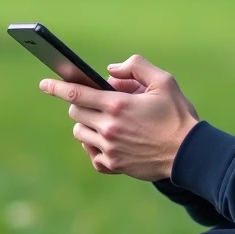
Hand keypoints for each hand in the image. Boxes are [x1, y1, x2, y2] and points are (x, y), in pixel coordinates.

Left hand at [40, 55, 198, 181]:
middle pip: (76, 112)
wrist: (190, 154)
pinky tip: (108, 141)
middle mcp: (109, 128)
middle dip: (82, 103)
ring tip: (107, 121)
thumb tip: (109, 71)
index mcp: (118, 105)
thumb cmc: (178, 115)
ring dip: (87, 124)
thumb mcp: (163, 81)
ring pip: (80, 133)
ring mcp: (109, 149)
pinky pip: (91, 154)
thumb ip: (135, 67)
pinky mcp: (114, 166)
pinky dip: (94, 146)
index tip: (44, 83)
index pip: (76, 93)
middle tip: (101, 102)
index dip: (56, 87)